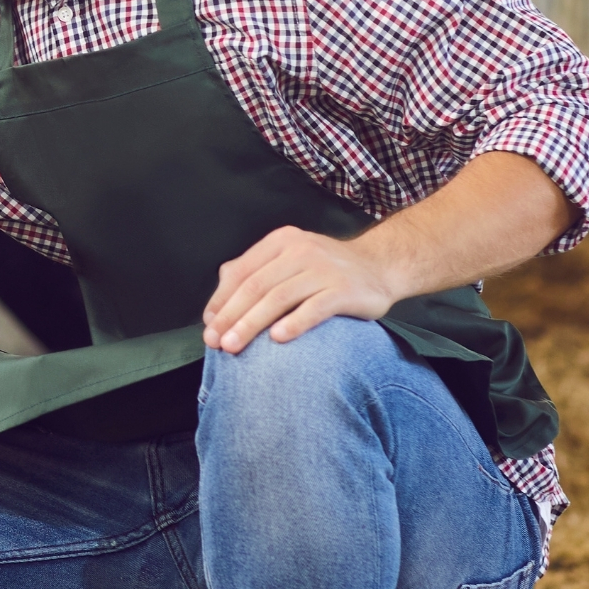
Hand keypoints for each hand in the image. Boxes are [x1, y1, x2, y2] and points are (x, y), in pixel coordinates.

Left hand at [202, 226, 400, 355]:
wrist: (380, 266)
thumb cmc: (325, 270)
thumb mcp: (289, 260)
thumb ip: (254, 274)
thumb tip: (215, 307)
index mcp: (281, 242)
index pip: (241, 272)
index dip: (221, 300)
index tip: (208, 326)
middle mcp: (301, 251)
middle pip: (256, 286)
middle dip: (231, 316)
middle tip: (216, 342)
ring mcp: (324, 269)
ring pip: (279, 297)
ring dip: (251, 324)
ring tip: (234, 346)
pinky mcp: (345, 290)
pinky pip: (315, 308)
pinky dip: (294, 323)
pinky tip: (277, 340)